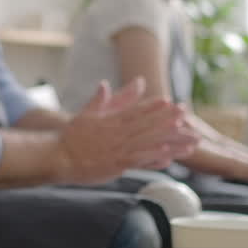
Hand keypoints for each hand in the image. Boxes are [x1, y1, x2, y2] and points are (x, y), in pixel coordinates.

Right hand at [57, 78, 197, 184]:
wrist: (58, 157)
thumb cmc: (71, 136)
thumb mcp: (86, 113)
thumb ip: (100, 99)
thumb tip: (105, 83)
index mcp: (111, 120)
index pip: (136, 110)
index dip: (154, 106)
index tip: (170, 101)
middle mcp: (117, 132)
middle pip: (148, 125)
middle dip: (169, 120)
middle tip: (187, 114)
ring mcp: (118, 148)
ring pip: (149, 142)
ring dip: (171, 140)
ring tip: (189, 139)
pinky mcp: (117, 164)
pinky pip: (140, 160)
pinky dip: (155, 157)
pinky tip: (169, 156)